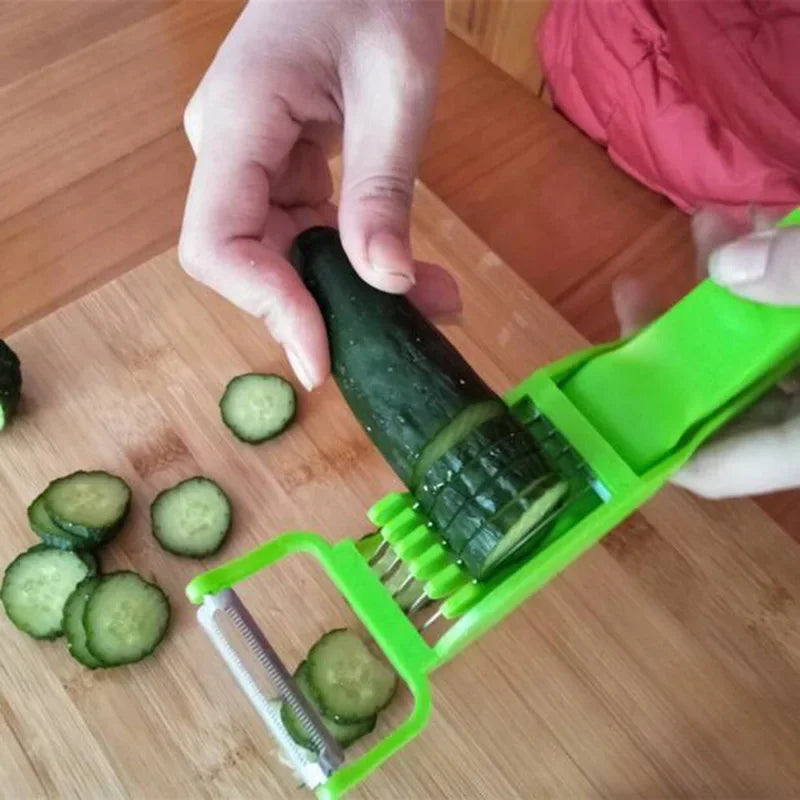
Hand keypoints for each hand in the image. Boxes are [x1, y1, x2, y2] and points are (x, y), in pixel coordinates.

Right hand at [178, 0, 457, 390]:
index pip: (216, 244)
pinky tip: (412, 274)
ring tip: (434, 300)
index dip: (264, 306)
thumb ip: (382, 189)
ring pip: (286, 257)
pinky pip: (310, 234)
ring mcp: (252, 164)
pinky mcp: (280, 172)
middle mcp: (228, 153)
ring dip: (353, 291)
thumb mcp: (394, 90)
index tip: (321, 356)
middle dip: (325, 307)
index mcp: (237, 123)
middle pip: (252, 263)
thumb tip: (386, 283)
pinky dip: (358, 260)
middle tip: (405, 331)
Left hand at [613, 207, 799, 498]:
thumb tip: (727, 266)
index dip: (652, 439)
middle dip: (679, 331)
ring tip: (710, 222)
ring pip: (757, 352)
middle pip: (721, 397)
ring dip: (730, 286)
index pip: (713, 470)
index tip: (603, 389)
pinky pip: (788, 324)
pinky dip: (776, 280)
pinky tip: (763, 222)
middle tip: (632, 289)